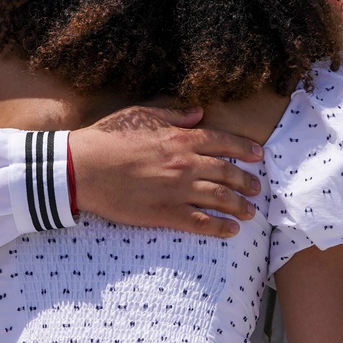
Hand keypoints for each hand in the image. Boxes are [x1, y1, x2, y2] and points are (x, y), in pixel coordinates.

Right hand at [68, 105, 263, 237]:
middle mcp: (185, 164)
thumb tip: (198, 112)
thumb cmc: (108, 137)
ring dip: (240, 206)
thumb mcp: (142, 115)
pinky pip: (200, 222)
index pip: (223, 142)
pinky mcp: (165, 213)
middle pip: (227, 173)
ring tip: (250, 212)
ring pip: (220, 199)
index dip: (244, 149)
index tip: (258, 155)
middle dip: (246, 182)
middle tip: (257, 188)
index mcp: (180, 138)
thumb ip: (173, 115)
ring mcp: (177, 190)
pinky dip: (219, 227)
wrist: (85, 167)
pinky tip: (231, 231)